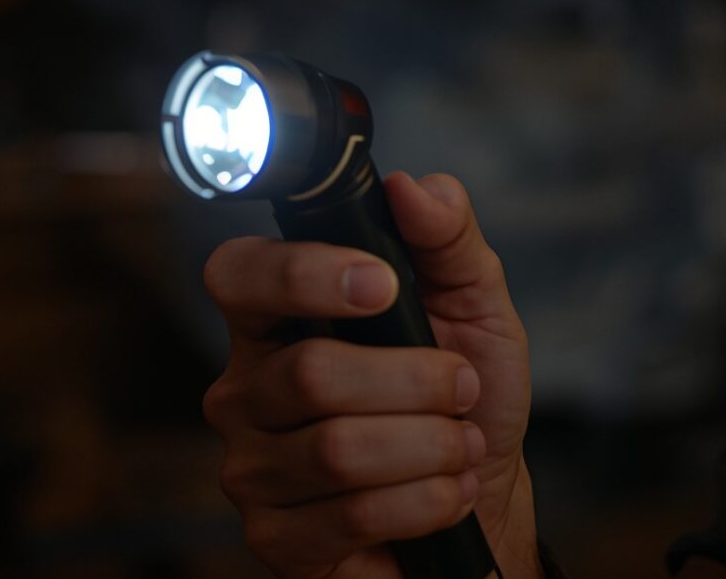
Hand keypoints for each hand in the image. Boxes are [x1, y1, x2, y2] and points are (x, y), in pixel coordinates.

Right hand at [201, 172, 538, 578]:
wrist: (486, 501)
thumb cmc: (468, 398)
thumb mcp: (476, 306)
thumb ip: (447, 238)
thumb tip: (413, 188)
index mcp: (278, 317)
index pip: (238, 274)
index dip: (303, 275)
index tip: (381, 286)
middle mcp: (246, 387)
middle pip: (311, 373)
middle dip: (416, 380)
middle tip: (461, 387)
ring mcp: (251, 465)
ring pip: (338, 448)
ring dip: (430, 446)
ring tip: (459, 445)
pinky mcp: (274, 536)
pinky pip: (352, 514)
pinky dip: (425, 501)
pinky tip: (446, 494)